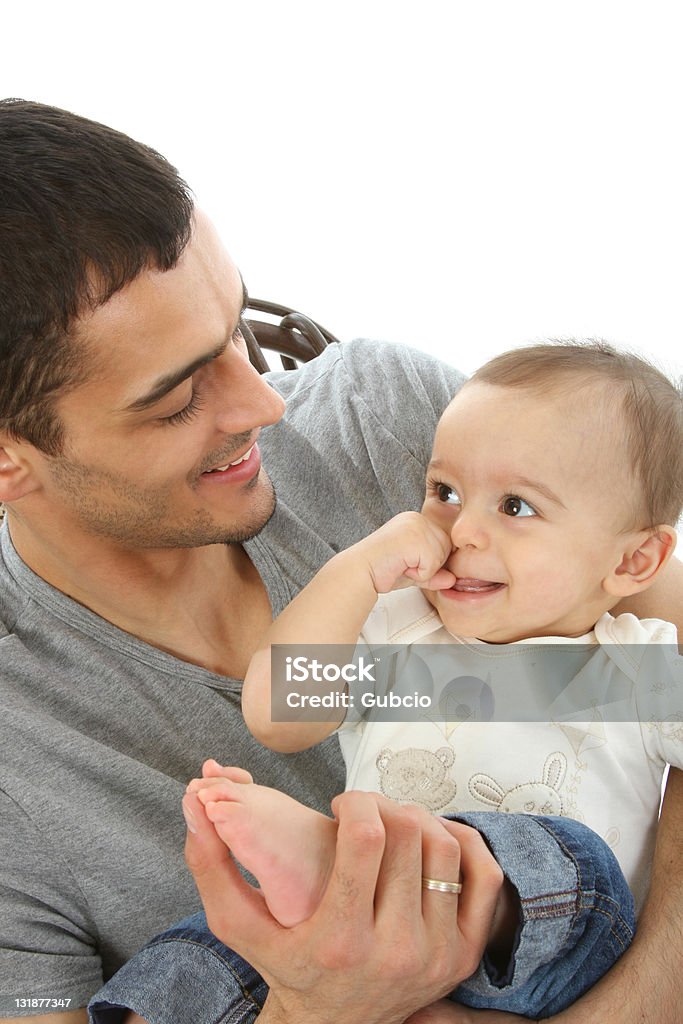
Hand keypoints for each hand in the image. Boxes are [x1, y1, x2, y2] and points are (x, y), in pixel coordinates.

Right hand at [183, 780, 502, 1023]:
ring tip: (395, 826)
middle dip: (386, 807)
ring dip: (421, 821)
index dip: (357, 803)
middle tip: (368, 812)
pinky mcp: (462, 956)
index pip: (368, 838)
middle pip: (409, 836)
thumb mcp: (239, 925)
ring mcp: (435, 954)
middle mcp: (394, 949)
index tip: (342, 807)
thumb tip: (194, 805)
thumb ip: (212, 865)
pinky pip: (484, 878)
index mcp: (339, 937)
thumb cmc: (285, 967)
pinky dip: (466, 844)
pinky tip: (435, 840)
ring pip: (446, 850)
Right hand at [343, 511, 455, 593]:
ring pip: (440, 557)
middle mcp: (417, 518)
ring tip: (401, 565)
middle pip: (446, 549)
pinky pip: (432, 566)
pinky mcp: (416, 539)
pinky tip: (401, 567)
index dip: (427, 561)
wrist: (359, 572)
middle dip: (428, 565)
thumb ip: (434, 573)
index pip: (442, 543)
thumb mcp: (414, 571)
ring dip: (422, 570)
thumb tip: (453, 580)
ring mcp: (417, 526)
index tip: (404, 561)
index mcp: (416, 520)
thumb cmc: (381, 570)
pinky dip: (418, 574)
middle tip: (402, 564)